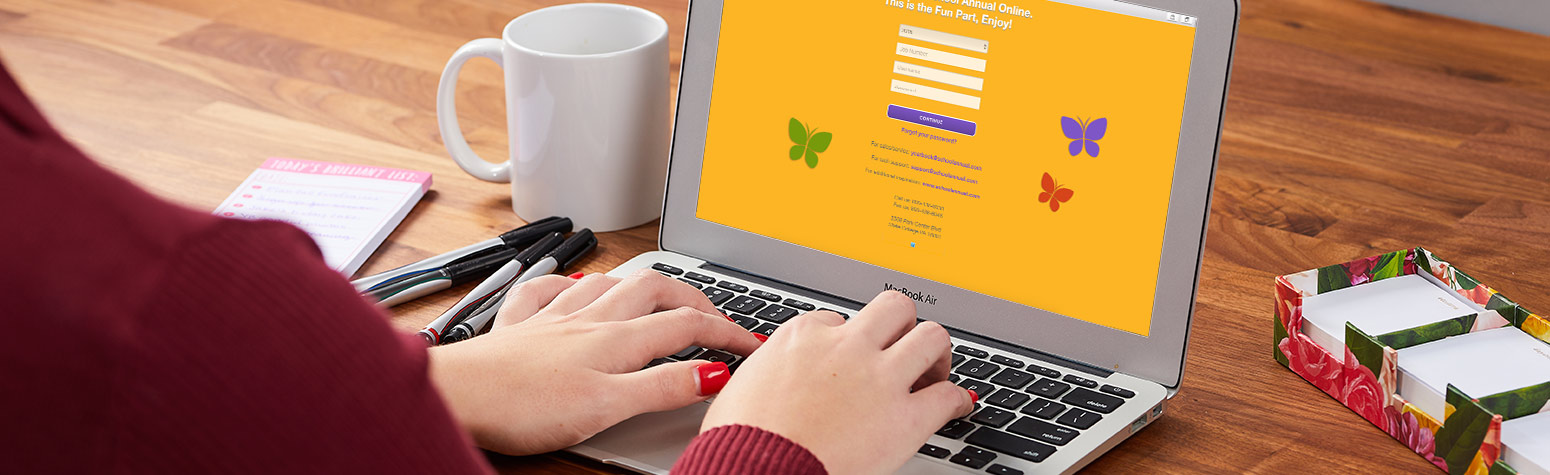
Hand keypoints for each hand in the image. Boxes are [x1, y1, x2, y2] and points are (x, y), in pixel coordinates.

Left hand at [427, 269, 762, 454]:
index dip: (728, 333)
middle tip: (716, 315)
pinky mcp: (517, 326)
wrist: (454, 395)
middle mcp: (587, 319)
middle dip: (693, 297)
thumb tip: (713, 372)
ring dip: (642, 284)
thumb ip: (661, 387)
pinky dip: (571, 284)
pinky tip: (573, 287)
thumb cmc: (522, 405)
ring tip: (661, 294)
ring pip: (608, 283)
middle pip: (654, 290)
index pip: (687, 326)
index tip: (752, 347)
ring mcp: (552, 317)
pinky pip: (549, 290)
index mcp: (616, 339)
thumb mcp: (606, 406)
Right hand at [700, 290, 974, 473]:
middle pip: (894, 308)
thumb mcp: (742, 390)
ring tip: (932, 372)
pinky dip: (956, 401)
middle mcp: (846, 348)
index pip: (839, 320)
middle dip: (901, 327)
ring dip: (935, 354)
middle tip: (901, 350)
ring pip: (932, 337)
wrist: (757, 471)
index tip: (853, 357)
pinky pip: (948, 396)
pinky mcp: (905, 418)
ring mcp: (879, 379)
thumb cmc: (742, 442)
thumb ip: (768, 373)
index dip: (849, 341)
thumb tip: (767, 380)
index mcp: (803, 337)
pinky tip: (956, 407)